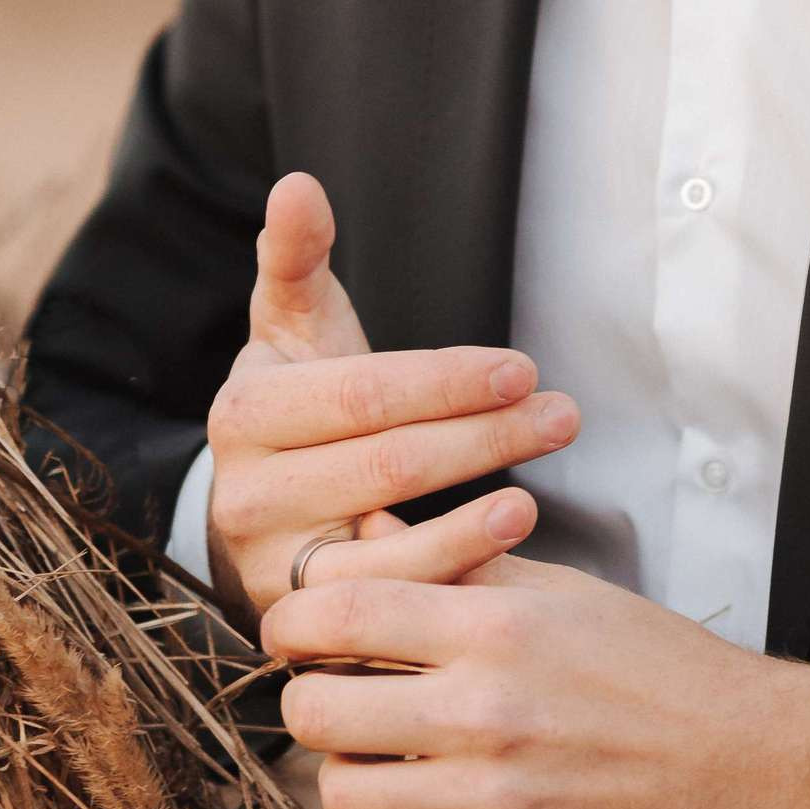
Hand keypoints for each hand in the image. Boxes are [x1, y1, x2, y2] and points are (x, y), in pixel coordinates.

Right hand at [204, 170, 578, 631]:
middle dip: (484, 436)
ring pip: (384, 549)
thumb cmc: (297, 404)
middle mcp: (247, 495)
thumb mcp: (290, 329)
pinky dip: (444, 582)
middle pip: (386, 463)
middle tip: (562, 415)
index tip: (524, 366)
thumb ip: (296, 258)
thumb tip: (300, 183)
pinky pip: (385, 609)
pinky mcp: (301, 625)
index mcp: (247, 412)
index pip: (365, 393)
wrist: (253, 511)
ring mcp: (270, 568)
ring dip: (470, 527)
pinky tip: (501, 557)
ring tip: (536, 499)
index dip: (448, 381)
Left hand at [260, 557, 809, 808]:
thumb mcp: (561, 591)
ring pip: (346, 797)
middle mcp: (483, 712)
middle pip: (317, 711)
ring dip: (350, 775)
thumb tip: (364, 528)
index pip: (338, 614)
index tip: (299, 631)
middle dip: (310, 700)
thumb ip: (456, 564)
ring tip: (383, 757)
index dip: (294, 622)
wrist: (747, 763)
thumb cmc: (656, 666)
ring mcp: (494, 800)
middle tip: (336, 696)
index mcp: (493, 629)